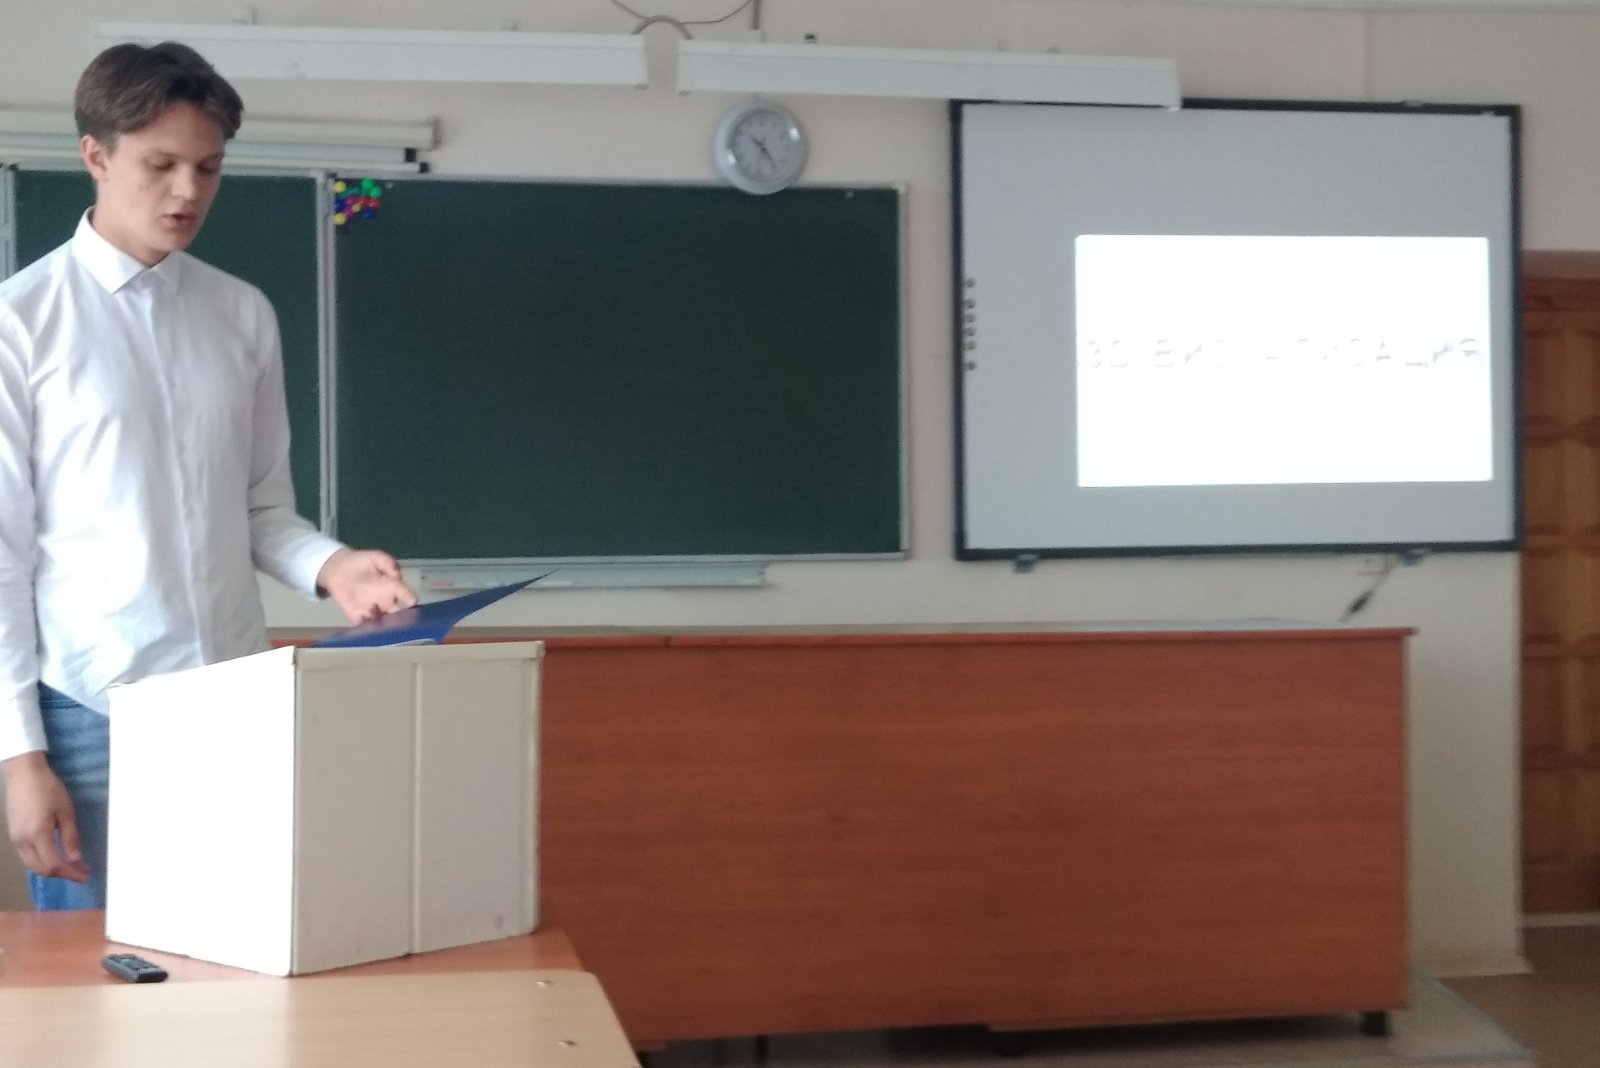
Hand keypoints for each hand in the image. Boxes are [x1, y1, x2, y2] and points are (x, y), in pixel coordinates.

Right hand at [2, 752, 88, 882]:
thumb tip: (76, 860)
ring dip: (51, 869)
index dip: (71, 874)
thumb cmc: (48, 789)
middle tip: (80, 872)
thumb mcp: (66, 811)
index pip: (55, 865)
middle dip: (62, 874)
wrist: (23, 774)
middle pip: (41, 869)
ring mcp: (15, 839)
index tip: (86, 876)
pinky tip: (54, 856)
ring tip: (71, 866)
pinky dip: (41, 861)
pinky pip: (27, 856)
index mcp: (37, 835)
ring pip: (32, 865)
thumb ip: (70, 837)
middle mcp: (23, 842)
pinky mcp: (13, 835)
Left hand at [317, 548, 418, 622]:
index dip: (411, 601)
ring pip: (383, 623)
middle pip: (398, 615)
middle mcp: (386, 601)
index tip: (412, 605)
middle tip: (402, 625)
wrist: (339, 569)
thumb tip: (397, 575)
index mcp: (393, 587)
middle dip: (401, 621)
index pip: (407, 596)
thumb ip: (388, 563)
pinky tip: (367, 632)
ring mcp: (372, 610)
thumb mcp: (376, 557)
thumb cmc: (361, 562)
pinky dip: (365, 630)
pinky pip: (363, 625)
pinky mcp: (357, 615)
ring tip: (386, 632)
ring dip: (385, 629)